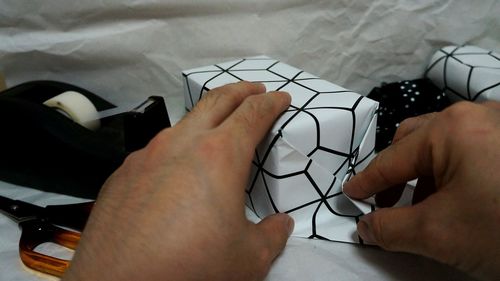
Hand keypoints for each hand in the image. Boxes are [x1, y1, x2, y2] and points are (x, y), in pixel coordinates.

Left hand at [63, 82, 293, 280]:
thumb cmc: (191, 266)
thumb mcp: (248, 258)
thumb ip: (273, 235)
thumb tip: (281, 224)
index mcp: (219, 155)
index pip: (252, 114)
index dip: (272, 103)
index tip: (281, 98)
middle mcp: (181, 144)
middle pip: (216, 101)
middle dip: (241, 91)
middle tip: (255, 90)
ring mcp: (146, 155)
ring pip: (182, 123)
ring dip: (205, 119)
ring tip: (216, 130)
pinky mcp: (122, 173)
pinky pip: (155, 152)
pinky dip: (174, 150)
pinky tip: (174, 174)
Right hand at [344, 101, 499, 280]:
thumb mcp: (438, 233)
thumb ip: (390, 228)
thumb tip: (366, 227)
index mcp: (449, 128)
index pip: (391, 159)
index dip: (367, 182)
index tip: (350, 196)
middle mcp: (473, 115)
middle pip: (414, 140)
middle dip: (395, 173)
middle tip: (386, 203)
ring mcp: (499, 124)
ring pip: (442, 144)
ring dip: (423, 174)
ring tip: (422, 205)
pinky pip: (468, 149)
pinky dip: (451, 172)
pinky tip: (457, 197)